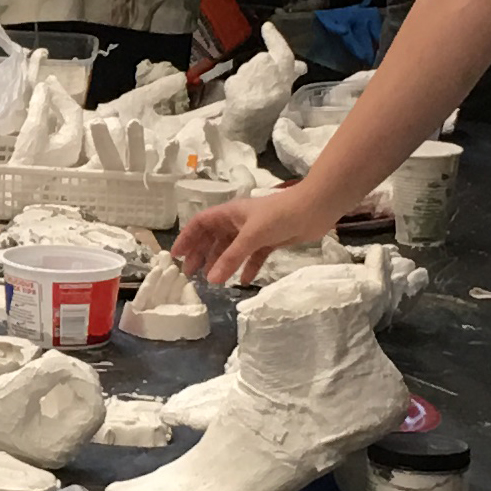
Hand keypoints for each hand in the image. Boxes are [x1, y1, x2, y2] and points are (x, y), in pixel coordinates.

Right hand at [170, 186, 339, 284]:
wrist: (313, 210)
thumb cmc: (279, 215)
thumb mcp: (251, 236)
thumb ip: (231, 258)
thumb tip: (211, 280)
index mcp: (229, 213)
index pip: (201, 224)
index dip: (187, 238)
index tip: (177, 256)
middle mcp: (238, 221)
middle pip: (213, 238)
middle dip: (201, 254)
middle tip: (191, 274)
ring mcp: (254, 232)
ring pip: (232, 249)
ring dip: (222, 263)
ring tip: (213, 280)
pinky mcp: (269, 241)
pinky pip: (253, 256)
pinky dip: (247, 267)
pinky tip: (243, 280)